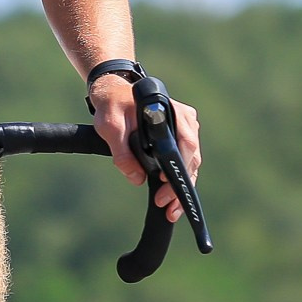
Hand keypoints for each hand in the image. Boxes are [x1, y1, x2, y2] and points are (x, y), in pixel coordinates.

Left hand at [88, 76, 204, 221]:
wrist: (114, 91)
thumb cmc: (112, 105)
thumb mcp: (110, 127)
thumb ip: (122, 152)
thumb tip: (137, 178)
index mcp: (172, 113)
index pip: (185, 146)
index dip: (179, 170)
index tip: (165, 188)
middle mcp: (185, 120)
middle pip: (191, 158)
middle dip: (180, 186)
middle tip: (167, 208)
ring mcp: (185, 128)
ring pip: (190, 163)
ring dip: (181, 187)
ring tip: (170, 210)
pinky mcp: (179, 136)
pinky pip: (184, 160)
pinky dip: (178, 179)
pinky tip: (171, 198)